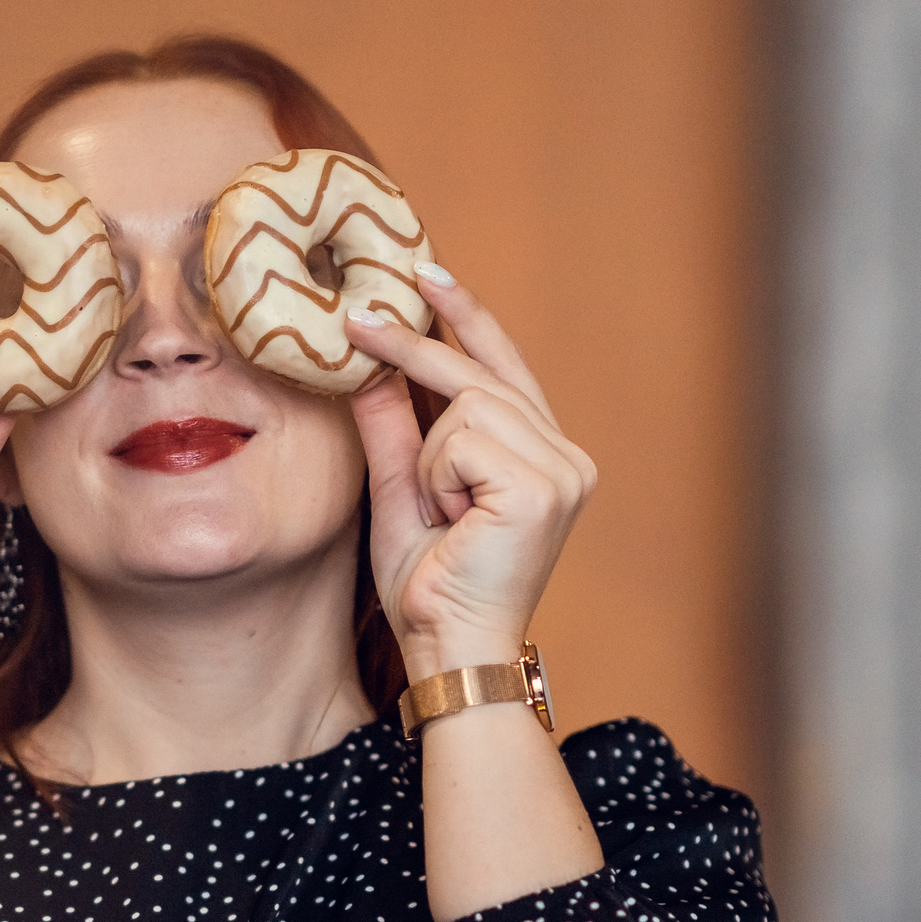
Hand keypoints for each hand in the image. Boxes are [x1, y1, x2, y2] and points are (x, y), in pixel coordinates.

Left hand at [341, 268, 596, 675]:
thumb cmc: (431, 588)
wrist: (450, 651)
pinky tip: (454, 521)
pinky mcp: (545, 485)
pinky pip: (462, 438)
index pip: (503, 368)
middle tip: (354, 318)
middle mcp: (567, 457)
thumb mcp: (403, 492)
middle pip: (481, 375)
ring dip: (429, 459)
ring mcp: (564, 469)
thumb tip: (368, 364)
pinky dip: (438, 477)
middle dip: (413, 348)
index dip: (465, 318)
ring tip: (441, 515)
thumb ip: (393, 429)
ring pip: (467, 405)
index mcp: (543, 456)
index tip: (425, 270)